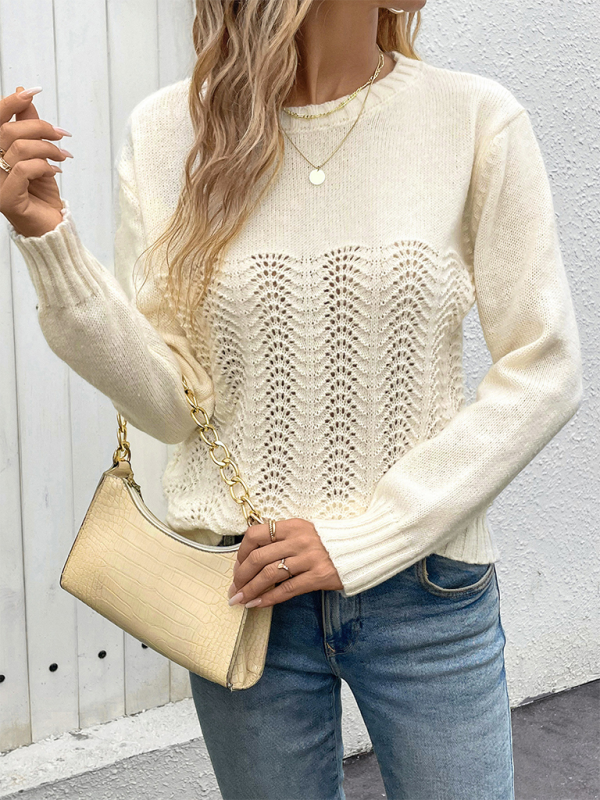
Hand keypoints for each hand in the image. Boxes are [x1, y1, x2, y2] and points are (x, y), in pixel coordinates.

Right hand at [0, 85, 73, 237]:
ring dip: (48, 148)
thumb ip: (29, 126)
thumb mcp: (38, 154)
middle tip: (62, 135)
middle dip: (40, 127)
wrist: (51, 227)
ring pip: (18, 148)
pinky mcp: (6, 199)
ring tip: (63, 156)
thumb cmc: (41, 193)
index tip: (33, 91)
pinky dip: (44, 166)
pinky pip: (24, 170)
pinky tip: (56, 171)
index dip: (10, 103)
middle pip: (8, 131)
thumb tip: (22, 92)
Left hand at [228, 517, 343, 607]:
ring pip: (269, 575)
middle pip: (258, 558)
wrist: (360, 548)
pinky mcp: (318, 576)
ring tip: (241, 600)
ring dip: (250, 590)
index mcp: (292, 526)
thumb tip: (253, 557)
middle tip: (234, 588)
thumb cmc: (328, 542)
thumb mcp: (304, 531)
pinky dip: (268, 598)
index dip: (241, 553)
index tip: (237, 567)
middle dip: (241, 576)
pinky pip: (287, 589)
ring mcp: (309, 558)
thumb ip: (281, 539)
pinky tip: (258, 604)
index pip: (255, 535)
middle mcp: (298, 540)